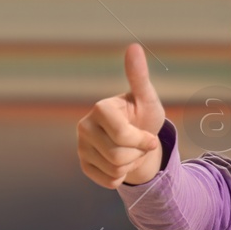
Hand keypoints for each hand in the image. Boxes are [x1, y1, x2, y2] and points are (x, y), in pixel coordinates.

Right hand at [77, 43, 166, 187]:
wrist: (139, 141)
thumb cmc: (144, 116)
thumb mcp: (147, 99)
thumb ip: (139, 77)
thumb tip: (134, 47)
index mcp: (100, 108)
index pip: (122, 136)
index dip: (142, 141)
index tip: (149, 137)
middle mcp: (84, 126)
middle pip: (118, 156)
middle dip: (137, 154)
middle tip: (139, 144)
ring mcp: (81, 147)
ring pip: (114, 170)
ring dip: (131, 165)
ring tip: (130, 151)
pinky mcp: (84, 165)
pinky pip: (109, 181)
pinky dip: (122, 176)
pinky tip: (121, 162)